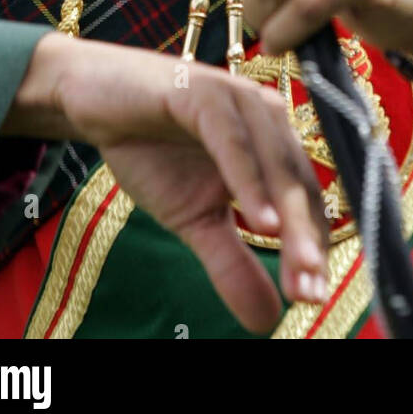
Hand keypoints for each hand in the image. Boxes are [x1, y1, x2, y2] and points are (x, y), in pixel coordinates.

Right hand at [4, 32, 328, 331]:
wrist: (98, 102)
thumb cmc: (154, 151)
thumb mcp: (194, 219)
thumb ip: (232, 262)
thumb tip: (268, 322)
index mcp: (274, 144)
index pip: (304, 201)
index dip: (312, 247)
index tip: (314, 298)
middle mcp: (268, 118)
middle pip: (298, 183)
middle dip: (309, 239)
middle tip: (313, 292)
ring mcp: (239, 99)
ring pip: (274, 161)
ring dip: (289, 215)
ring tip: (300, 266)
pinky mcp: (204, 91)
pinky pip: (233, 140)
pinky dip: (248, 179)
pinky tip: (258, 219)